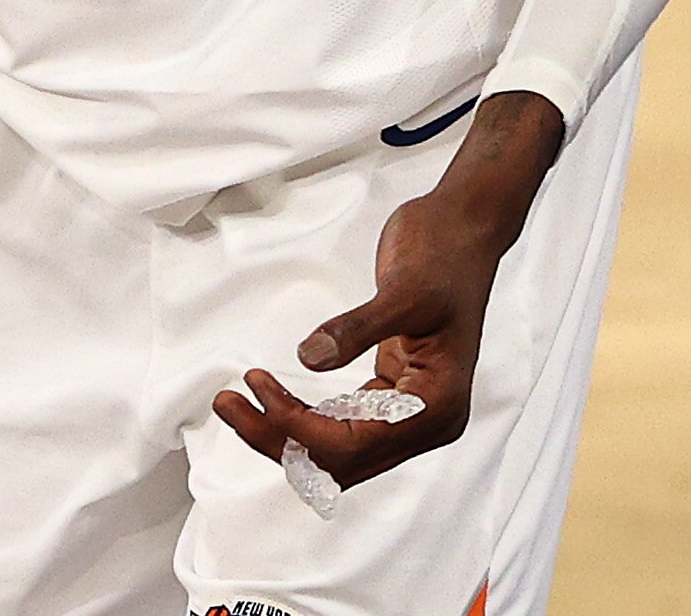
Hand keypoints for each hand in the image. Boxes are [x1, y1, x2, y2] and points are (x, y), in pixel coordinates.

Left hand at [214, 92, 565, 492]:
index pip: (356, 444)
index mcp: (438, 406)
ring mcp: (410, 410)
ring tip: (235, 400)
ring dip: (285, 431)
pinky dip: (303, 414)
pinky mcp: (392, 392)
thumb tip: (310, 358)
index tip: (258, 387)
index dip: (300, 425)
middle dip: (281, 437)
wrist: (462, 230)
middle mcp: (426, 420)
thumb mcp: (401, 289)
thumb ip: (358, 327)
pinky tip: (270, 393)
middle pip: (342, 460)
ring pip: (338, 448)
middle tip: (228, 402)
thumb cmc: (444, 255)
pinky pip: (342, 422)